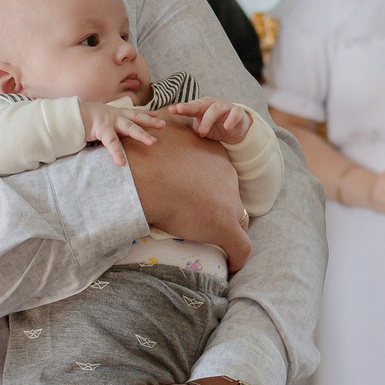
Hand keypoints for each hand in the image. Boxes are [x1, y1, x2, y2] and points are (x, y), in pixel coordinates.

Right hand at [81, 100, 163, 165]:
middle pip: (136, 118)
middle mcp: (115, 115)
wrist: (70, 116)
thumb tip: (117, 131)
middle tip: (163, 125)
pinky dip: (117, 153)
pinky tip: (121, 162)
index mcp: (115, 113)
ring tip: (152, 142)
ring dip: (142, 135)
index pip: (134, 112)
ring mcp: (110, 122)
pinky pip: (112, 143)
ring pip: (129, 128)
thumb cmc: (85, 119)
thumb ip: (110, 125)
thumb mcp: (100, 119)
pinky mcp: (101, 130)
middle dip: (150, 121)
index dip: (146, 114)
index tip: (157, 115)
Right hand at [125, 125, 252, 271]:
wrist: (143, 175)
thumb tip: (154, 119)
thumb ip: (165, 130)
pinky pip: (241, 248)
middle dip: (222, 208)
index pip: (223, 175)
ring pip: (239, 221)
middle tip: (202, 220)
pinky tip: (232, 265)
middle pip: (232, 197)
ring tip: (218, 245)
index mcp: (214, 154)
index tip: (198, 199)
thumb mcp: (161, 133)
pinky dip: (238, 258)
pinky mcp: (225, 227)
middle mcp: (227, 175)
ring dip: (229, 231)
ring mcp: (229, 202)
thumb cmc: (143, 155)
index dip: (213, 190)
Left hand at [164, 98, 249, 145]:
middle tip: (180, 110)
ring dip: (207, 120)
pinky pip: (235, 114)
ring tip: (201, 132)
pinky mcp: (238, 113)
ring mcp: (225, 107)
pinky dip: (231, 119)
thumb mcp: (202, 127)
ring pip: (215, 109)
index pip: (190, 107)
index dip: (181, 108)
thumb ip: (193, 126)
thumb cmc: (215, 127)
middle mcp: (212, 104)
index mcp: (202, 107)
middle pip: (200, 104)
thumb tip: (184, 130)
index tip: (171, 110)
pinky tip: (227, 126)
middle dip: (189, 106)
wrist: (236, 129)